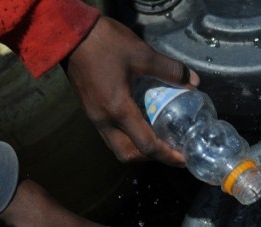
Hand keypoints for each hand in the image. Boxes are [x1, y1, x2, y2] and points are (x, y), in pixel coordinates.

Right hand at [64, 16, 198, 164]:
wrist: (67, 32)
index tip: (183, 159)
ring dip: (136, 148)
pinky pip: (109, 133)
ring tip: (156, 138)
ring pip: (116, 145)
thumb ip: (170, 70)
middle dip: (149, 157)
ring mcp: (93, 115)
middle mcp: (103, 120)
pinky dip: (126, 136)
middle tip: (169, 150)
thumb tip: (193, 82)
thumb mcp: (142, 54)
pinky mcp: (88, 108)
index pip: (146, 145)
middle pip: (127, 154)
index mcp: (118, 110)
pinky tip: (139, 122)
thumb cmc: (104, 43)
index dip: (167, 155)